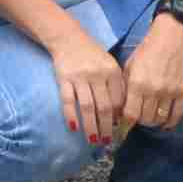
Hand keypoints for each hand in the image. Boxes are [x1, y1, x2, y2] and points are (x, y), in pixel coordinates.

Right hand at [52, 20, 132, 150]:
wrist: (68, 38)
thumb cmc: (93, 55)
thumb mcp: (110, 65)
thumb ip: (116, 86)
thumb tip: (119, 115)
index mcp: (112, 71)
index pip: (118, 99)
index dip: (119, 117)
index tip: (118, 130)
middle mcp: (97, 75)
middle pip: (104, 107)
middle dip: (106, 127)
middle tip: (107, 142)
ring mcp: (80, 77)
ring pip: (87, 107)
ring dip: (90, 126)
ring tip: (93, 141)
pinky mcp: (63, 79)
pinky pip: (68, 101)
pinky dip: (71, 115)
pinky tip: (74, 128)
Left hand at [118, 10, 182, 133]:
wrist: (172, 36)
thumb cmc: (146, 50)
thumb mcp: (129, 66)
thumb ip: (125, 88)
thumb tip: (119, 109)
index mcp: (137, 83)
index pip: (130, 114)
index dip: (125, 125)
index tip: (122, 128)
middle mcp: (153, 90)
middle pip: (145, 119)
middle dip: (139, 122)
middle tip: (137, 117)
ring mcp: (170, 92)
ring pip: (160, 119)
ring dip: (153, 122)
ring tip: (150, 118)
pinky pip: (177, 115)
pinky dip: (170, 122)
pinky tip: (165, 123)